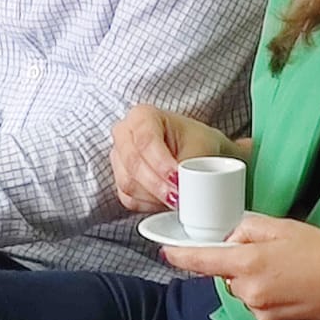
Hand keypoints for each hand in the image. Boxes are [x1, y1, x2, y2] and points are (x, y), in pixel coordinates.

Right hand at [111, 104, 238, 213]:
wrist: (197, 151)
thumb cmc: (197, 141)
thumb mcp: (200, 147)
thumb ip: (190, 165)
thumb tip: (181, 189)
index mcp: (142, 115)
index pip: (145, 140)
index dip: (160, 162)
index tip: (177, 177)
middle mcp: (124, 134)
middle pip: (132, 163)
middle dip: (156, 184)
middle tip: (177, 196)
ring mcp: (119, 158)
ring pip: (128, 183)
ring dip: (154, 196)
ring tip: (177, 198)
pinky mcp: (121, 180)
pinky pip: (129, 198)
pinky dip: (148, 204)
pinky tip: (165, 201)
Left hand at [163, 213, 319, 319]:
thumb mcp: (286, 228)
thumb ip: (250, 229)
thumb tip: (233, 236)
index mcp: (249, 264)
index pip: (203, 261)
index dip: (182, 256)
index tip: (168, 251)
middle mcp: (250, 292)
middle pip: (228, 275)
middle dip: (241, 263)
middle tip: (273, 252)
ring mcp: (262, 312)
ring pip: (245, 291)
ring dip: (258, 279)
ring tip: (291, 270)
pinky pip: (261, 305)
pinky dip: (271, 294)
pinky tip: (296, 286)